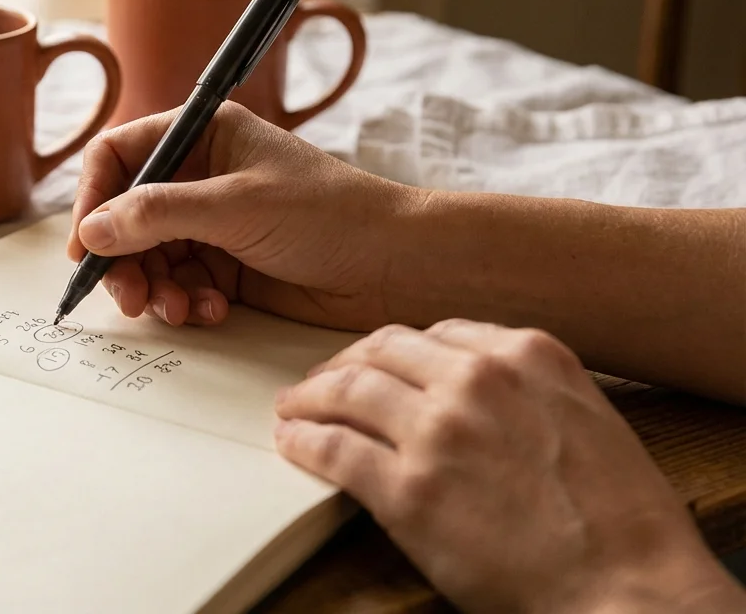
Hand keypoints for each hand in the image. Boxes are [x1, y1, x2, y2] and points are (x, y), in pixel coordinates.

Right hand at [67, 102, 417, 329]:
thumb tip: (92, 230)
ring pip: (149, 257)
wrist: (395, 266)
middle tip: (127, 297)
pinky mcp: (227, 267)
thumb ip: (158, 215)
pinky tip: (210, 312)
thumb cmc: (330, 214)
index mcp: (204, 135)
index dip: (93, 197)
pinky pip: (180, 285)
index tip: (85, 245)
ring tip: (177, 310)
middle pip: (126, 215)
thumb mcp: (236, 206)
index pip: (120, 155)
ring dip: (154, 288)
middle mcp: (201, 176)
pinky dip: (185, 303)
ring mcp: (213, 224)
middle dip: (122, 259)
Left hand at [274, 319, 745, 613]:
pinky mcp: (407, 489)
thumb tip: (476, 387)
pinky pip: (334, 450)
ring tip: (292, 408)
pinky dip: (304, 442)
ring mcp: (438, 431)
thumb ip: (528, 389)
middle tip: (321, 382)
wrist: (628, 586)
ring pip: (348, 392)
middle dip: (343, 364)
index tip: (376, 364)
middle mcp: (477, 380)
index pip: (436, 333)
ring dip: (310, 397)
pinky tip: (292, 443)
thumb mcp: (586, 417)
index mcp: (527, 355)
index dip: (394, 350)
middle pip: (382, 351)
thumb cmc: (619, 517)